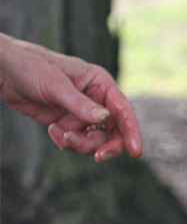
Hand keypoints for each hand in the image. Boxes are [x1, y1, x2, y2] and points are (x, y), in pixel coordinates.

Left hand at [0, 33, 143, 161]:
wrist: (3, 71)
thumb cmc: (31, 66)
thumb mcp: (56, 85)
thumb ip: (80, 104)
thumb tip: (105, 120)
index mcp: (100, 84)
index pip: (123, 111)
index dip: (132, 132)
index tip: (136, 152)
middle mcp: (96, 100)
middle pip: (114, 131)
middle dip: (106, 145)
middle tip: (98, 157)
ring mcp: (81, 114)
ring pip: (94, 140)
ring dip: (80, 143)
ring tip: (61, 134)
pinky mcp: (66, 123)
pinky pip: (75, 141)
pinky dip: (65, 141)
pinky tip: (51, 130)